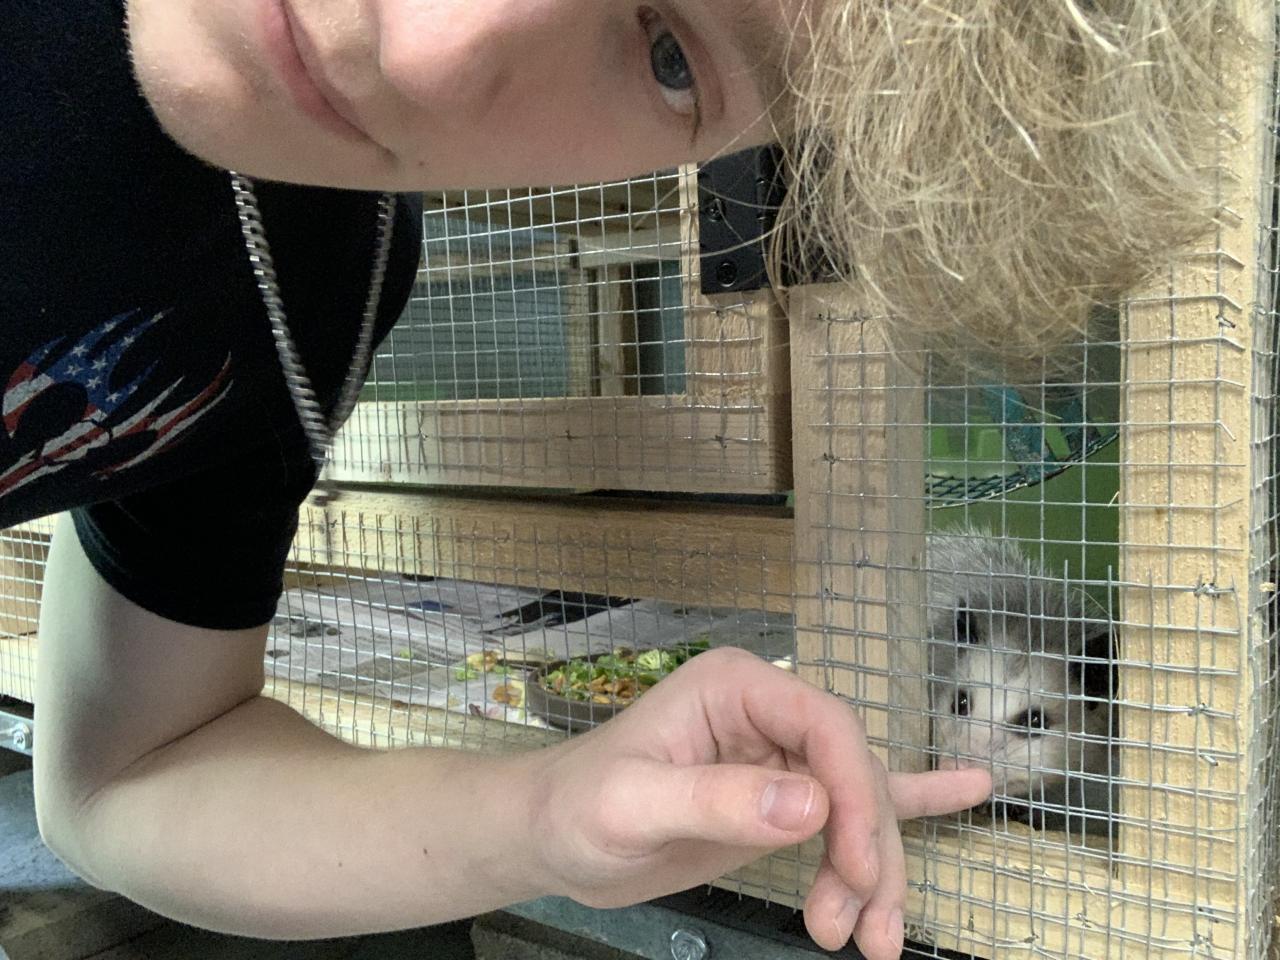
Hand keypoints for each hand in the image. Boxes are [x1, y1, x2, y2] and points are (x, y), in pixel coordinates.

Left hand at [528, 647, 990, 959]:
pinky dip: (911, 801)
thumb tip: (813, 806)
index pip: (827, 728)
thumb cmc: (579, 807)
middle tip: (858, 935)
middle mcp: (767, 712)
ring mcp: (779, 754)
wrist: (555, 835)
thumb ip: (718, 799)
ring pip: (860, 806)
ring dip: (874, 872)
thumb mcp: (635, 805)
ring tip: (867, 943)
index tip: (857, 868)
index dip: (858, 797)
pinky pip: (855, 798)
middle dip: (868, 854)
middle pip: (854, 774)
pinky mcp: (782, 797)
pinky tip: (969, 791)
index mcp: (736, 688)